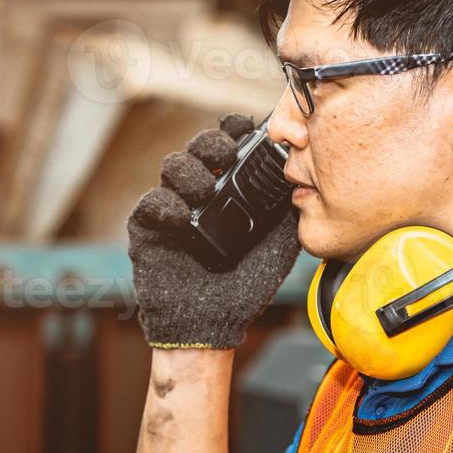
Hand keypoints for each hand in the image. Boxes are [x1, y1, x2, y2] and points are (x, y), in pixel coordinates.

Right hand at [127, 114, 300, 348]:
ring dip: (190, 171)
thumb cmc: (247, 285)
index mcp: (229, 189)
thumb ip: (289, 210)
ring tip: (205, 191)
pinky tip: (181, 215)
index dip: (233, 130)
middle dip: (211, 141)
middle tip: (226, 151)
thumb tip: (306, 176)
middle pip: (197, 147)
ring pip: (172, 166)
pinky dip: (165, 203)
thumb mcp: (280, 243)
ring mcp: (171, 207)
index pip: (227, 145)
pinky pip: (149, 202)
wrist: (215, 323)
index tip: (246, 129)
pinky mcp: (146, 228)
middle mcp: (198, 192)